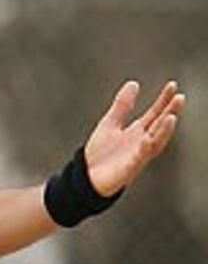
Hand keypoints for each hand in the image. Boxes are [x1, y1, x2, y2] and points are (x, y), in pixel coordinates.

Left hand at [83, 79, 184, 198]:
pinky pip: (138, 159)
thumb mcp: (110, 124)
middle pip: (159, 126)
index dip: (164, 100)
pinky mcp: (128, 169)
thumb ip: (122, 106)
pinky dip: (144, 150)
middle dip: (170, 113)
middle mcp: (141, 143)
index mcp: (137, 132)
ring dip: (163, 131)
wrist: (85, 179)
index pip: (155, 113)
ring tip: (171, 117)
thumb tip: (133, 83)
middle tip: (179, 98)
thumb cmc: (99, 154)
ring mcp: (136, 156)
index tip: (172, 86)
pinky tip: (147, 140)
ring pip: (155, 143)